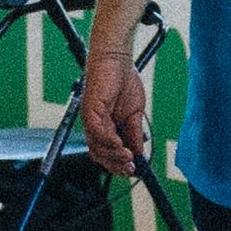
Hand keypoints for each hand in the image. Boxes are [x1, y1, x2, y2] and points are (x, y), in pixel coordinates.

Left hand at [79, 51, 152, 178]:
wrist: (118, 60)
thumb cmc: (123, 81)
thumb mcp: (134, 114)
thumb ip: (135, 133)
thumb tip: (139, 153)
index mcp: (104, 127)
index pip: (107, 153)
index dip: (118, 164)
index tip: (132, 170)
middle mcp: (95, 125)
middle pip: (100, 155)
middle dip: (116, 165)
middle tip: (130, 168)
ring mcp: (91, 119)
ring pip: (97, 147)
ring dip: (114, 156)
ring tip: (129, 157)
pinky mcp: (90, 110)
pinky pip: (97, 132)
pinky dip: (109, 142)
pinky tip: (121, 145)